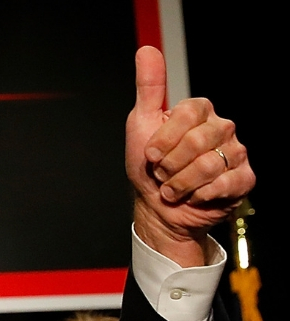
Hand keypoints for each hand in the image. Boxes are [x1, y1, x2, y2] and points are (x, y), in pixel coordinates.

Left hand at [126, 47, 254, 267]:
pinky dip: (199, 195)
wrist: (159, 207)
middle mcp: (222, 127)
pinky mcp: (243, 178)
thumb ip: (148, 88)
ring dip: (180, 183)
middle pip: (197, 141)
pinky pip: (223, 184)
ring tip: (174, 186)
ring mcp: (236, 152)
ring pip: (208, 165)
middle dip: (169, 165)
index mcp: (199, 111)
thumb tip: (147, 49)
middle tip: (162, 173)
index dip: (163, 140)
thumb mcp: (140, 124)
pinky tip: (194, 195)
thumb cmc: (149, 167)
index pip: (187, 114)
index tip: (150, 154)